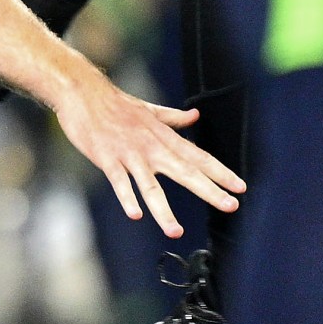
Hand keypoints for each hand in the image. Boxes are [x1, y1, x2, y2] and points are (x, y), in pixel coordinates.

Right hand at [50, 74, 243, 238]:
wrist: (82, 92)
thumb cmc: (114, 103)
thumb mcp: (149, 109)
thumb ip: (173, 117)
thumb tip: (194, 116)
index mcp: (163, 137)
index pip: (198, 156)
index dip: (220, 172)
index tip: (240, 187)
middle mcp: (151, 147)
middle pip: (185, 172)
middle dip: (210, 190)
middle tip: (230, 206)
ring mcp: (129, 155)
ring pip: (150, 187)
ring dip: (164, 211)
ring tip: (175, 231)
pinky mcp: (107, 159)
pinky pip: (119, 183)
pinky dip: (128, 198)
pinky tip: (135, 215)